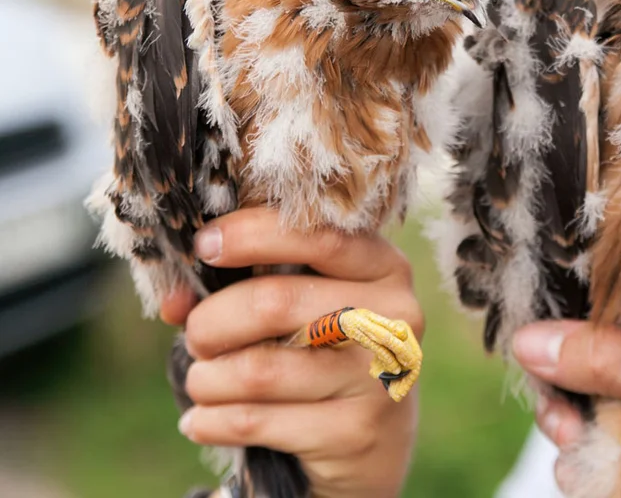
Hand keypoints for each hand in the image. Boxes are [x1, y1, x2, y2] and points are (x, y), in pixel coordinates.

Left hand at [160, 208, 422, 497]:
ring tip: (204, 381)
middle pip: (274, 303)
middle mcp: (393, 318)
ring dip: (207, 378)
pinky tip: (204, 420)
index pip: (319, 236)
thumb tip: (173, 299)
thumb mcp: (302, 305)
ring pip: (257, 370)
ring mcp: (378, 378)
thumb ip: (244, 285)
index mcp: (386, 268)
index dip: (252, 235)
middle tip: (198, 337)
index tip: (204, 246)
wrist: (373, 438)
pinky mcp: (354, 432)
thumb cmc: (323, 350)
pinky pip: (253, 421)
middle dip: (212, 322)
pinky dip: (210, 420)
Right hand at [512, 321, 620, 497]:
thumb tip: (530, 339)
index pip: (619, 298)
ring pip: (584, 406)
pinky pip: (594, 451)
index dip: (575, 314)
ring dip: (570, 428)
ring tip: (575, 443)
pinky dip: (584, 463)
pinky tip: (589, 473)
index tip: (542, 337)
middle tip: (558, 411)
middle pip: (590, 355)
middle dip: (564, 383)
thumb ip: (616, 364)